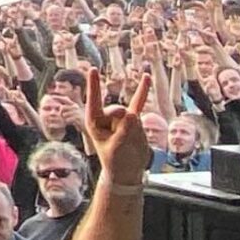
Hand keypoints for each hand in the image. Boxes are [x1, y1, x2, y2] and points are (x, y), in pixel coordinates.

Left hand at [83, 68, 151, 185]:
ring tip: (129, 142)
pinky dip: (143, 91)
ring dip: (133, 127)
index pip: (94, 102)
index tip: (93, 69)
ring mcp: (121, 117)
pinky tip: (146, 77)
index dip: (94, 86)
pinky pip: (139, 103)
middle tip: (122, 140)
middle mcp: (106, 117)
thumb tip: (133, 114)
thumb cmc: (116, 161)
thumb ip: (124, 131)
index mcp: (94, 123)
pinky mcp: (134, 119)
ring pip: (130, 113)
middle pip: (117, 110)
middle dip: (122, 124)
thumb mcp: (117, 148)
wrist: (128, 171)